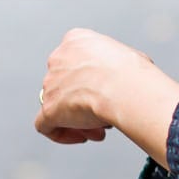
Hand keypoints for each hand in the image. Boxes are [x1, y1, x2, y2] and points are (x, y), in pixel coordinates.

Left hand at [35, 28, 178, 163]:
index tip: (106, 92)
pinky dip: (60, 133)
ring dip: (78, 120)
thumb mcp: (127, 56)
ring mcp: (50, 84)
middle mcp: (58, 59)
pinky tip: (82, 137)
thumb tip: (124, 77)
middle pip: (66, 85)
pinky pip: (45, 125)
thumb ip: (115, 64)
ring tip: (100, 130)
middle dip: (85, 102)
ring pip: (58, 105)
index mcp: (75, 41)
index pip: (75, 61)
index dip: (90, 81)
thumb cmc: (133, 72)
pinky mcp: (49, 109)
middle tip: (104, 115)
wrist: (126, 86)